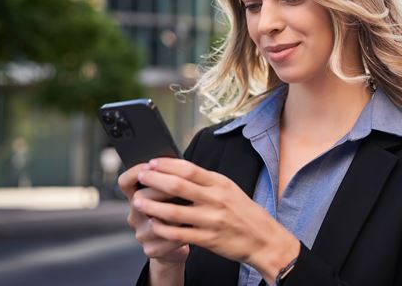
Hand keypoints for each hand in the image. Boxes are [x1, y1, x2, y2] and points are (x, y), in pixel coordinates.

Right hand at [118, 164, 189, 265]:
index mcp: (138, 196)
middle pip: (139, 197)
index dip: (135, 172)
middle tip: (180, 186)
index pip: (126, 181)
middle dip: (161, 190)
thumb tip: (178, 161)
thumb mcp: (174, 193)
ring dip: (175, 214)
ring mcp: (141, 233)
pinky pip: (167, 239)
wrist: (177, 244)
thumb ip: (173, 179)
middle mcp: (136, 214)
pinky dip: (183, 233)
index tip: (150, 164)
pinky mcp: (151, 249)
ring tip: (190, 209)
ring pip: (155, 221)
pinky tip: (193, 228)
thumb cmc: (179, 209)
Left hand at [135, 158, 299, 282]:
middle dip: (154, 180)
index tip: (151, 163)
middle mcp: (215, 199)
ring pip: (174, 211)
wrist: (263, 239)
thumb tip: (179, 169)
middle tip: (140, 177)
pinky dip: (163, 228)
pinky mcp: (208, 239)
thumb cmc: (243, 212)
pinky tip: (153, 224)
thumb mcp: (229, 189)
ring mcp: (211, 220)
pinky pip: (179, 233)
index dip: (166, 164)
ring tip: (138, 202)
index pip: (188, 168)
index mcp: (220, 183)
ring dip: (152, 205)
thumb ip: (206, 181)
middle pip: (178, 185)